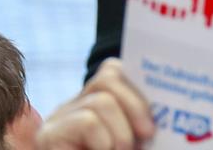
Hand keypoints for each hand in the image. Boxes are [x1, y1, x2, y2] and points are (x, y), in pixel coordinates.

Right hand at [35, 59, 153, 149]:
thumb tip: (163, 116)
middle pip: (108, 77)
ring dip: (121, 130)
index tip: (155, 112)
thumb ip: (141, 129)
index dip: (137, 84)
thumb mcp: (130, 142)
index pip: (114, 70)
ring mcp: (58, 120)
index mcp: (95, 104)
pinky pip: (87, 121)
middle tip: (147, 135)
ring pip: (101, 99)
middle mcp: (73, 106)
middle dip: (136, 104)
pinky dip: (104, 140)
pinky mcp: (48, 137)